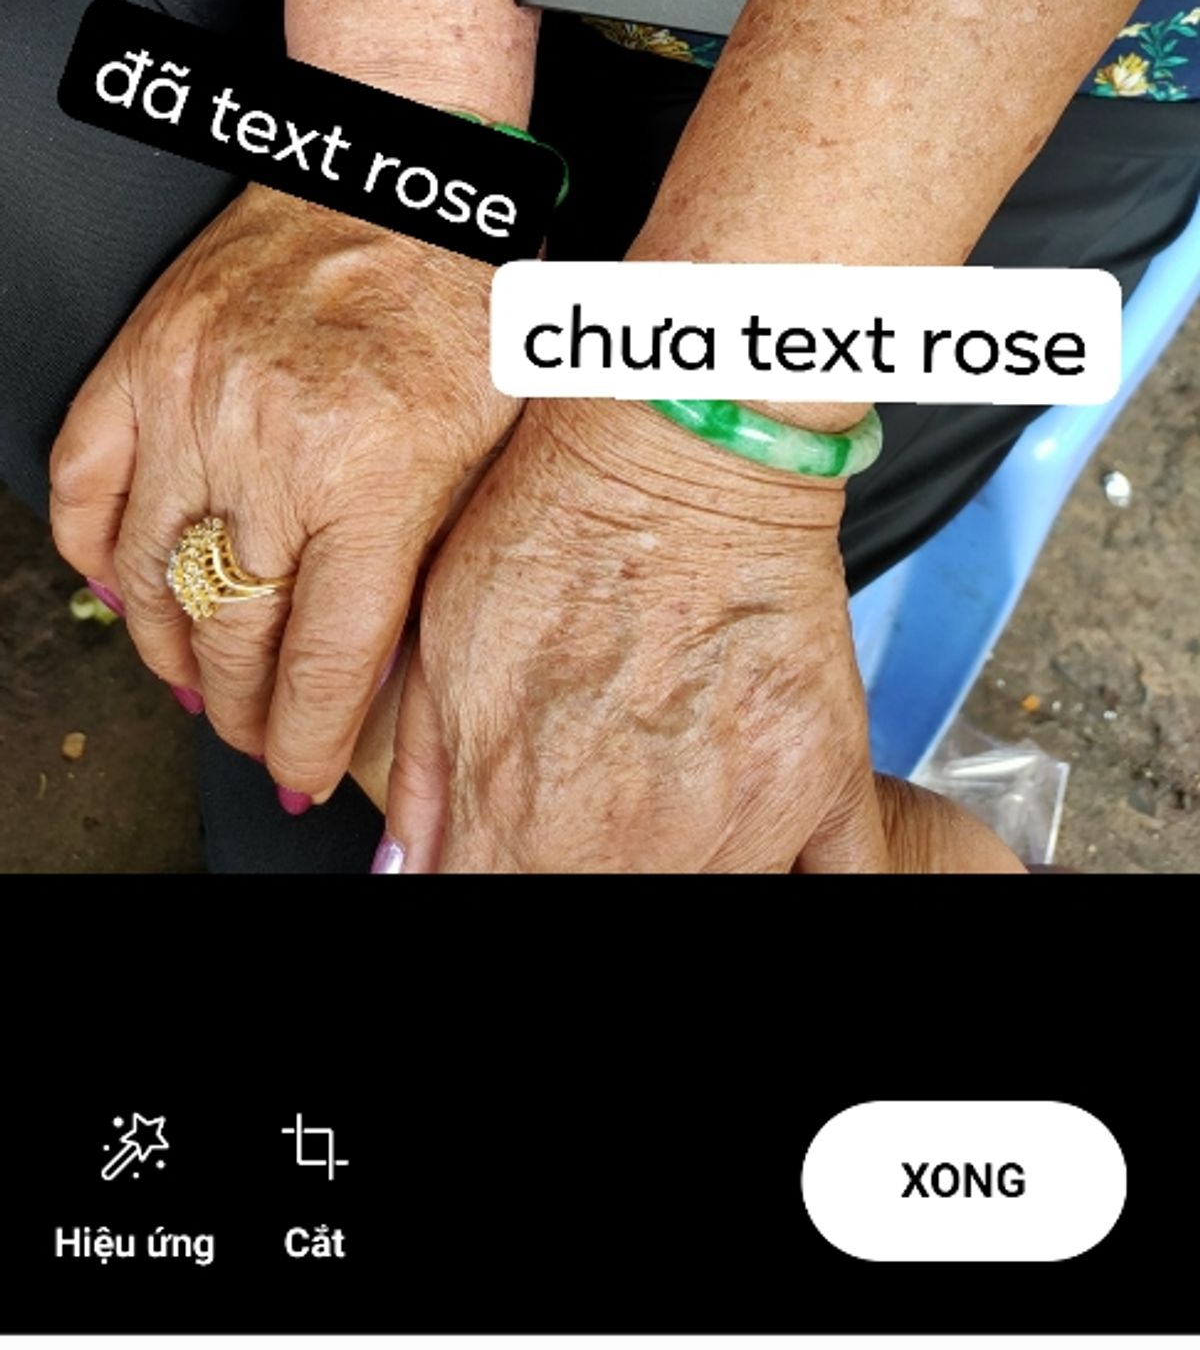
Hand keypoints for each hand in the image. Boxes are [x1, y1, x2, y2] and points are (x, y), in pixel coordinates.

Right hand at [49, 185, 514, 801]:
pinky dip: (97, 551)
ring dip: (170, 647)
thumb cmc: (462, 305)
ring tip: (201, 674)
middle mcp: (274, 449)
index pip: (318, 662)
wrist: (397, 181)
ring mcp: (194, 402)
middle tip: (256, 730)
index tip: (295, 768)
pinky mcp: (144, 360)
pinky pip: (85, 485)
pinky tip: (131, 583)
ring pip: (149, 577)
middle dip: (243, 710)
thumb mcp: (491, 454)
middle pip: (232, 635)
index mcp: (376, 477)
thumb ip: (435, 569)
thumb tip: (396, 693)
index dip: (299, 739)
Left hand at [376, 396, 892, 871]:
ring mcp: (732, 822)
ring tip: (658, 809)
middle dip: (573, 869)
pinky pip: (835, 887)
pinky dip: (800, 879)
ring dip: (669, 870)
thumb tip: (402, 870)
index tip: (501, 850)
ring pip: (709, 903)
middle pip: (593, 905)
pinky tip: (756, 844)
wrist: (685, 443)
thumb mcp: (444, 638)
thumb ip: (425, 776)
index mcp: (522, 817)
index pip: (487, 905)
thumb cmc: (564, 514)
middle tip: (581, 810)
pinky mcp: (820, 782)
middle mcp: (629, 842)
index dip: (488, 875)